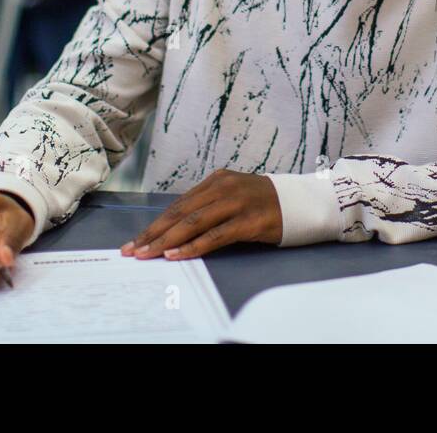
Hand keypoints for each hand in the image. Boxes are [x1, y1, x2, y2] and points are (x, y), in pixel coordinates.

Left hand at [122, 169, 282, 260]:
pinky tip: (178, 254)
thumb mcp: (235, 197)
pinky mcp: (250, 220)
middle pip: (181, 213)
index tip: (136, 240)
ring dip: (167, 241)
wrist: (304, 202)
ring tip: (148, 255)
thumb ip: (210, 207)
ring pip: (194, 222)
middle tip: (132, 251)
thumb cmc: (266, 204)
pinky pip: (216, 235)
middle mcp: (224, 187)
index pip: (179, 205)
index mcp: (217, 180)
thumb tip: (176, 229)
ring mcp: (238, 203)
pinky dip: (194, 246)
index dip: (155, 224)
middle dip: (154, 233)